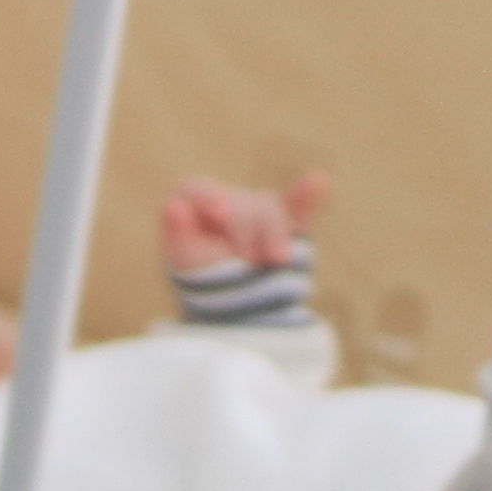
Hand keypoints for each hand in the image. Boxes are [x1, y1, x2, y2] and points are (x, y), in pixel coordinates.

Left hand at [158, 170, 324, 277]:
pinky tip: (318, 181)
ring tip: (276, 261)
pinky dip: (307, 195)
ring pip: (270, 208)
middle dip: (244, 230)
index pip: (197, 189)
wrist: (236, 308)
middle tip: (245, 260)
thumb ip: (177, 234)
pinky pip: (298, 205)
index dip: (209, 196)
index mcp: (193, 206)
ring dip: (275, 234)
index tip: (219, 214)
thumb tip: (173, 204)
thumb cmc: (204, 281)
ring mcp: (257, 212)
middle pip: (239, 201)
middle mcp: (226, 201)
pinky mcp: (287, 223)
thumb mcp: (186, 262)